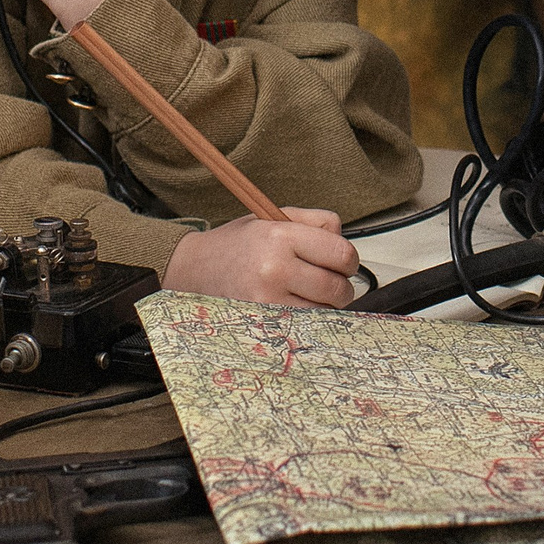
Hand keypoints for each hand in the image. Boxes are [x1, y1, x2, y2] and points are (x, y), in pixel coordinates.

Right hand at [162, 209, 361, 306]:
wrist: (195, 269)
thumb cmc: (236, 245)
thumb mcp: (271, 218)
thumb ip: (313, 220)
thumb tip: (342, 235)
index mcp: (280, 236)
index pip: (341, 254)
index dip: (348, 260)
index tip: (342, 263)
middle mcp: (274, 269)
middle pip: (338, 288)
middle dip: (340, 286)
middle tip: (327, 280)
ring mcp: (268, 300)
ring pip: (324, 312)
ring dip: (323, 305)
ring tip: (304, 292)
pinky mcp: (263, 322)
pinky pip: (305, 325)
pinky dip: (307, 318)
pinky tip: (293, 305)